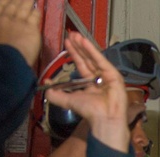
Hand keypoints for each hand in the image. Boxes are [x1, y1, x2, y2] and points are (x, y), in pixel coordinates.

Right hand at [0, 0, 41, 66]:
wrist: (2, 62)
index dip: (5, 1)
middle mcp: (5, 17)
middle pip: (13, 5)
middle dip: (17, 0)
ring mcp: (18, 22)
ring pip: (24, 8)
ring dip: (27, 2)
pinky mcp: (31, 29)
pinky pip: (34, 17)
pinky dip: (35, 12)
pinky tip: (36, 10)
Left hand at [44, 32, 129, 150]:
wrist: (103, 119)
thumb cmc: (90, 112)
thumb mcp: (68, 101)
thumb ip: (56, 95)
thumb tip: (45, 86)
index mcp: (91, 84)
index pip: (81, 65)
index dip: (74, 54)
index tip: (67, 43)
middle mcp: (100, 79)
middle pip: (87, 59)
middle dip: (78, 47)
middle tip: (70, 34)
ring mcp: (108, 76)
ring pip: (94, 58)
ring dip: (85, 46)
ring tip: (76, 35)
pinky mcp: (114, 75)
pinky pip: (102, 61)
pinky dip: (93, 51)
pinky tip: (85, 42)